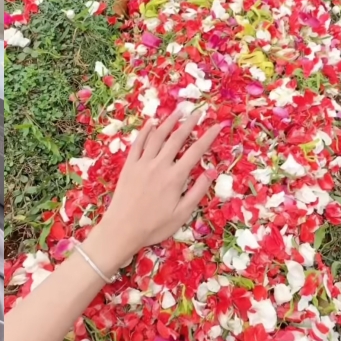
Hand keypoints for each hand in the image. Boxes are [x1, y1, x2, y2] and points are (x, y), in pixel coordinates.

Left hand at [95, 109, 224, 257]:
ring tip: (178, 111)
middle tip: (198, 112)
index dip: (209, 136)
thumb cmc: (154, 226)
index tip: (218, 125)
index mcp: (175, 177)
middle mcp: (160, 165)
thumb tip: (212, 172)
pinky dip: (145, 131)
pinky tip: (151, 123)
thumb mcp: (182, 214)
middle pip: (177, 138)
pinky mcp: (129, 166)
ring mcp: (142, 163)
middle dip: (189, 123)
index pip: (196, 151)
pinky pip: (138, 143)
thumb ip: (197, 191)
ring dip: (169, 122)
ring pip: (157, 136)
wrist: (122, 229)